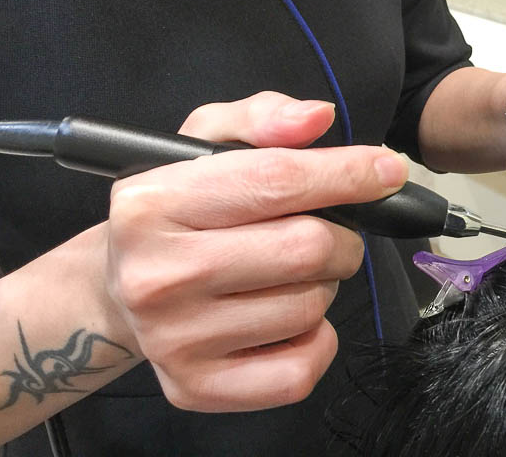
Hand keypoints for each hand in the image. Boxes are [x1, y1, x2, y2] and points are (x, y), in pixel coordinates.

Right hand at [105, 92, 407, 411]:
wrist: (118, 288)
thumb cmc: (176, 209)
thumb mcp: (206, 141)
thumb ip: (263, 119)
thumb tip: (317, 118)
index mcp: (153, 202)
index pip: (277, 182)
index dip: (348, 174)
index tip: (387, 170)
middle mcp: (156, 275)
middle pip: (306, 249)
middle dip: (342, 236)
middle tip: (333, 233)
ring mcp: (174, 340)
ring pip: (310, 307)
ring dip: (324, 285)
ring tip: (292, 272)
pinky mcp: (195, 388)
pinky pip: (300, 371)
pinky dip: (316, 340)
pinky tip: (290, 317)